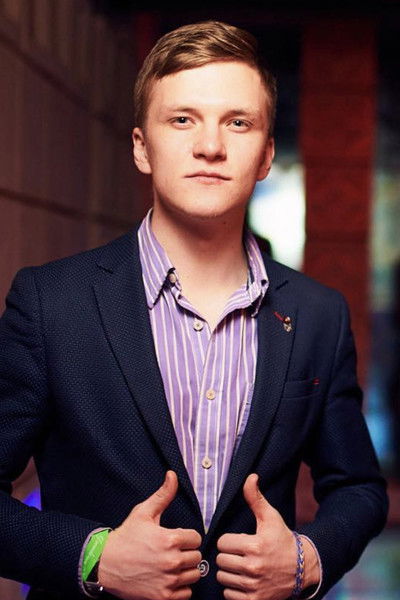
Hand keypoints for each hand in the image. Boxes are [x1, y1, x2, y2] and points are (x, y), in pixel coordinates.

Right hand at [98, 471, 201, 599]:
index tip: (177, 538)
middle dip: (187, 553)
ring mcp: (168, 581)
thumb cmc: (125, 538)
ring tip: (171, 565)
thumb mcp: (143, 513)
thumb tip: (173, 475)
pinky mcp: (162, 597)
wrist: (104, 564)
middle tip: (173, 551)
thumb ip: (163, 495)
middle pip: (197, 557)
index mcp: (170, 539)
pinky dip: (181, 588)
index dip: (187, 537)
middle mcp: (171, 561)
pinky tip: (169, 579)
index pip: (196, 539)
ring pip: (194, 575)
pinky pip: (186, 594)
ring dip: (185, 571)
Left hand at [216, 474, 315, 599]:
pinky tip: (244, 581)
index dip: (229, 541)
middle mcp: (253, 568)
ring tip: (242, 567)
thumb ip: (255, 498)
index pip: (222, 543)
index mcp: (254, 545)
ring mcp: (253, 587)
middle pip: (221, 561)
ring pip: (223, 578)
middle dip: (228, 556)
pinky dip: (233, 590)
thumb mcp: (270, 517)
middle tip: (240, 554)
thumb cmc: (282, 540)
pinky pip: (229, 596)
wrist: (302, 569)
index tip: (239, 541)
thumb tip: (250, 476)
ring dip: (229, 573)